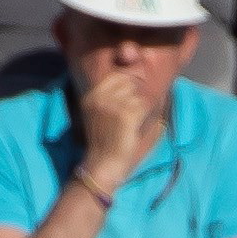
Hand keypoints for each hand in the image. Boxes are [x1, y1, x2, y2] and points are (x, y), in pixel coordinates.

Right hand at [74, 68, 159, 188]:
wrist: (102, 164)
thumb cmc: (103, 140)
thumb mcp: (98, 112)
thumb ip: (111, 93)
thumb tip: (137, 73)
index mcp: (92, 95)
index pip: (117, 76)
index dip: (126, 87)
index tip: (122, 106)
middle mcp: (100, 97)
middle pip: (129, 82)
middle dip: (132, 97)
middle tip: (125, 117)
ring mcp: (113, 105)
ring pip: (137, 95)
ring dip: (137, 109)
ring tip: (127, 124)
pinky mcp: (126, 115)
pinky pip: (144, 106)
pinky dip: (143, 118)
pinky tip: (132, 129)